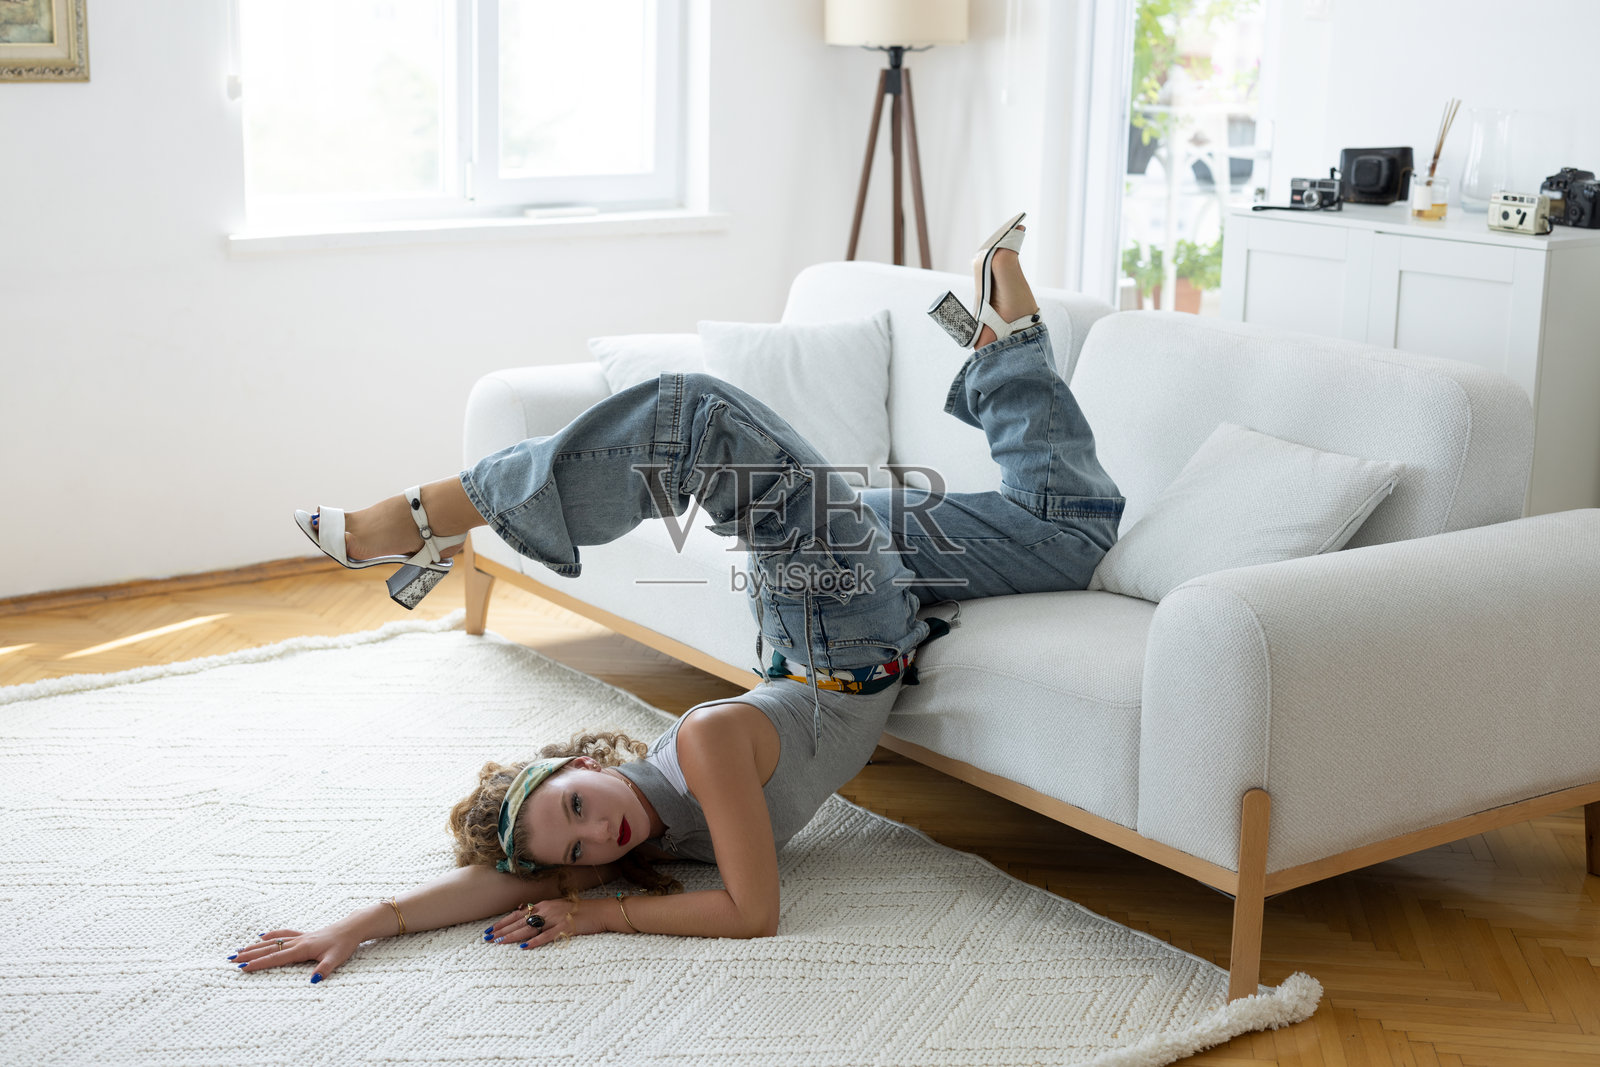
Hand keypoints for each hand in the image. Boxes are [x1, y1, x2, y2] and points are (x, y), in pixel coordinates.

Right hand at [231, 925, 361, 983]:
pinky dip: (271, 935)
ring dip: (255, 946)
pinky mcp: (303, 935)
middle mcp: (298, 942)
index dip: (259, 963)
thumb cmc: (344, 944)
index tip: (243, 968)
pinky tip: (261, 935)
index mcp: (303, 949)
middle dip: (249, 954)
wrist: (351, 928)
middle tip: (230, 959)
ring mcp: (299, 937)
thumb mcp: (337, 959)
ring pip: (273, 941)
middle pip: (269, 948)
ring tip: (238, 950)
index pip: (276, 958)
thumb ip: (325, 969)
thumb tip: (314, 981)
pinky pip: (283, 934)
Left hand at [484, 898, 608, 948]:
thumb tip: (523, 914)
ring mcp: (555, 919)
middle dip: (501, 931)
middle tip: (487, 939)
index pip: (517, 914)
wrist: (600, 911)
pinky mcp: (565, 928)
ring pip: (529, 929)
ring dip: (512, 936)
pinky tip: (524, 947)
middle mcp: (547, 910)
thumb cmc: (579, 911)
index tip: (489, 930)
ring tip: (498, 943)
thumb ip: (541, 912)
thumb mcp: (557, 908)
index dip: (502, 923)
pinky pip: (547, 936)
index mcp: (543, 905)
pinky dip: (535, 942)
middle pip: (519, 922)